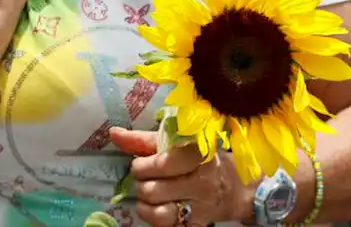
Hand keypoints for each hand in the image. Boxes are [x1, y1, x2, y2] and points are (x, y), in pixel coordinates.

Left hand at [109, 128, 251, 226]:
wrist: (236, 188)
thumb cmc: (202, 160)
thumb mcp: (178, 144)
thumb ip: (144, 140)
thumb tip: (114, 133)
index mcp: (199, 154)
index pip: (161, 163)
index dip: (143, 165)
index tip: (142, 163)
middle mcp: (203, 180)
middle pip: (153, 189)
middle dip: (141, 184)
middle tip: (144, 179)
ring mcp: (202, 205)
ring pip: (157, 212)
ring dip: (144, 205)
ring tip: (148, 196)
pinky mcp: (198, 224)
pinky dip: (154, 219)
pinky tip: (158, 209)